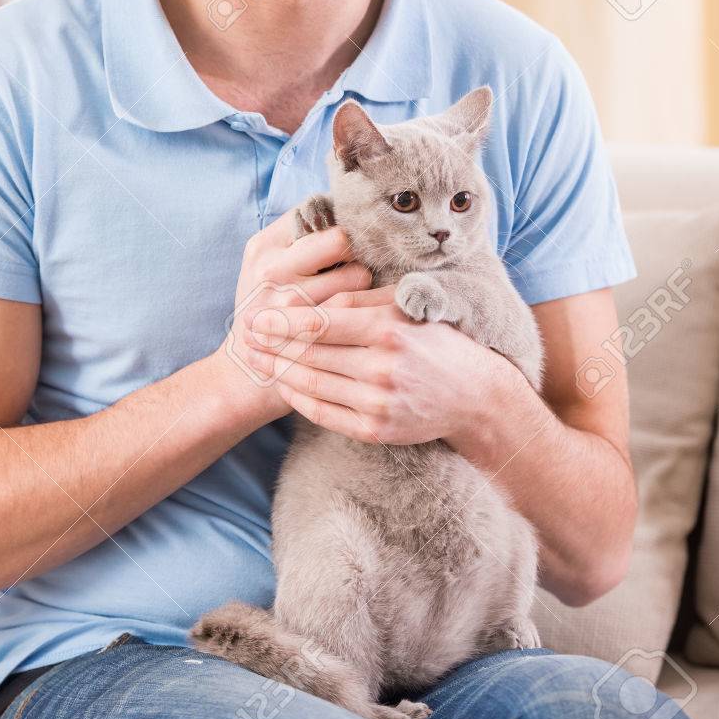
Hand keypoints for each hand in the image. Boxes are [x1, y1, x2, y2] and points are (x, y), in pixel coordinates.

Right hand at [214, 205, 372, 424]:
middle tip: (355, 264)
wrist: (245, 369)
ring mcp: (288, 299)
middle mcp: (272, 267)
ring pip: (357, 275)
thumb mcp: (268, 267)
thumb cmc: (269, 309)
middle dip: (355, 250)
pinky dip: (369, 310)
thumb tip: (351, 212)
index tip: (346, 236)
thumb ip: (300, 241)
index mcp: (264, 244)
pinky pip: (357, 311)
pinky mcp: (307, 331)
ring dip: (364, 283)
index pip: (315, 209)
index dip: (338, 219)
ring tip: (354, 295)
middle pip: (341, 238)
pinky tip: (362, 316)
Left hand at [243, 282, 512, 444]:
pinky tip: (282, 384)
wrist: (473, 395)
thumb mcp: (404, 308)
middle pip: (311, 354)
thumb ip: (360, 298)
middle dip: (272, 344)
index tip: (257, 314)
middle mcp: (383, 368)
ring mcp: (379, 403)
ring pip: (313, 384)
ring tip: (255, 358)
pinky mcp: (376, 430)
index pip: (322, 323)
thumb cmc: (434, 340)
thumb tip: (316, 288)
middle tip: (245, 334)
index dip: (284, 320)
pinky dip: (298, 399)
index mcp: (389, 330)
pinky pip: (324, 413)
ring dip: (278, 370)